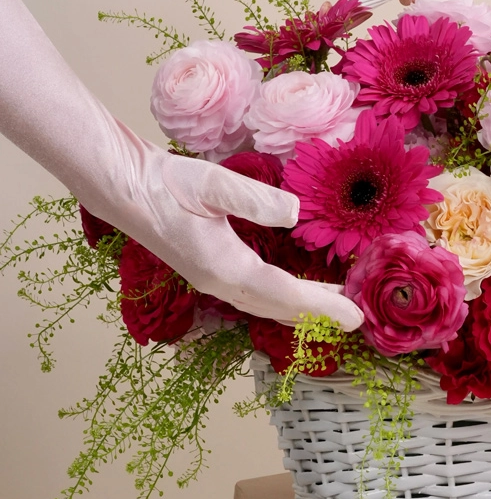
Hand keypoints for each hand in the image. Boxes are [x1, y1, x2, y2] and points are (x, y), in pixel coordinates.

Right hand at [0, 0, 363, 330]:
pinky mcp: (209, 270)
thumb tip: (296, 213)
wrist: (126, 186)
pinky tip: (294, 288)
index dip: (325, 307)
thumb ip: (255, 199)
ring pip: (267, 304)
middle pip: (280, 308)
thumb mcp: (214, 184)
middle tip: (357, 317)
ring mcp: (213, 280)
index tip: (356, 316)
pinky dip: (282, 298)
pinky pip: (256, 295)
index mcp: (226, 268)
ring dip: (301, 308)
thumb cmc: (167, 182)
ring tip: (335, 304)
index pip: (287, 295)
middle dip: (319, 314)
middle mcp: (221, 283)